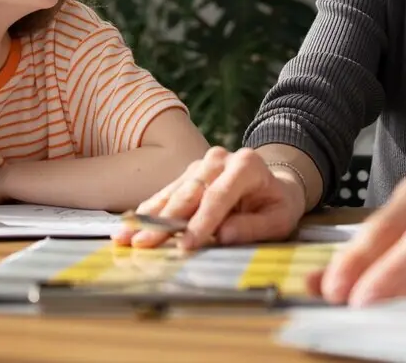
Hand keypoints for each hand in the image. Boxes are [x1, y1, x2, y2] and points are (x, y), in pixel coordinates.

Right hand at [110, 147, 306, 249]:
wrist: (274, 185)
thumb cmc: (277, 204)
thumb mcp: (279, 219)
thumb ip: (253, 227)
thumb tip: (223, 235)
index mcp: (246, 165)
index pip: (218, 196)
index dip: (201, 222)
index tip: (185, 245)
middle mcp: (219, 159)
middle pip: (189, 192)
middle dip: (166, 221)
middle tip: (145, 244)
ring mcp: (200, 165)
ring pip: (172, 192)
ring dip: (149, 217)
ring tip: (126, 236)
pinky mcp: (187, 175)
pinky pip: (166, 194)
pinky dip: (148, 212)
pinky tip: (129, 225)